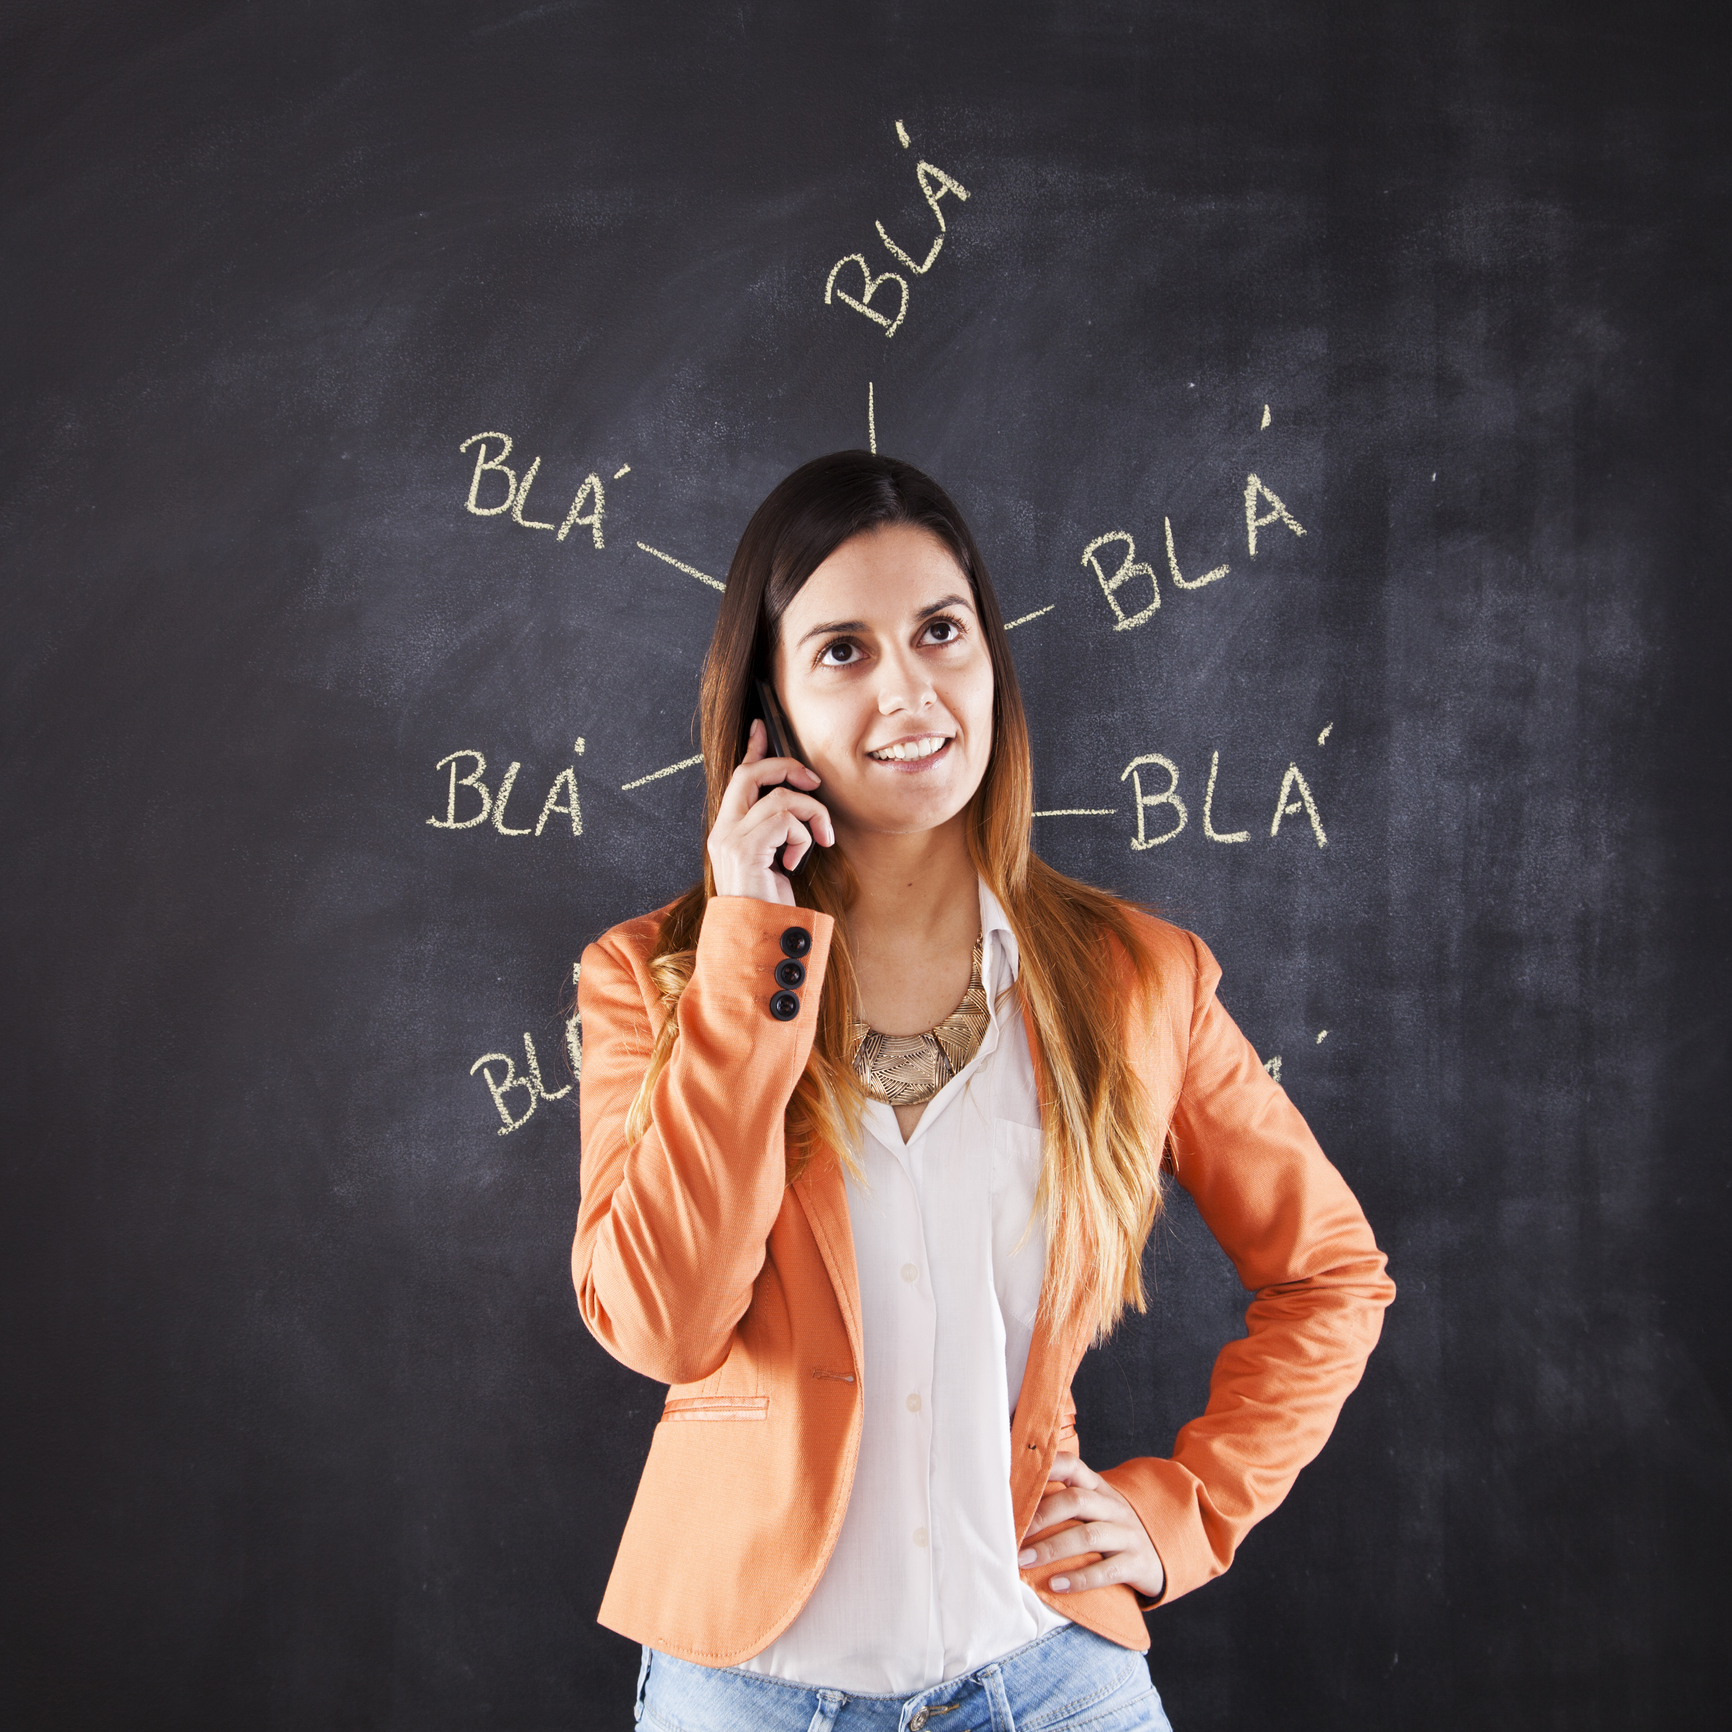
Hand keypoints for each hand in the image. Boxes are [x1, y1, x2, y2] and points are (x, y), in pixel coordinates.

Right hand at [705, 719, 834, 906]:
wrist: (758, 938)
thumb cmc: (769, 906)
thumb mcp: (774, 862)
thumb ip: (777, 834)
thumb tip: (797, 808)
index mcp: (727, 831)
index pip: (737, 778)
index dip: (752, 749)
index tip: (762, 727)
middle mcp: (722, 831)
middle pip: (750, 773)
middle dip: (786, 767)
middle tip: (813, 782)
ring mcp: (731, 839)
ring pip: (780, 796)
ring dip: (811, 814)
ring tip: (818, 840)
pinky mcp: (746, 849)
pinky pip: (786, 819)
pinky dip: (803, 835)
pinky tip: (798, 861)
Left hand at [1017, 1453, 1165, 1600]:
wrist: (1159, 1558)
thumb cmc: (1111, 1532)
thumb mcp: (1094, 1510)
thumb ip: (1063, 1503)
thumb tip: (1014, 1504)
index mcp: (1098, 1489)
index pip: (1073, 1466)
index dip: (1048, 1468)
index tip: (1018, 1480)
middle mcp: (1113, 1507)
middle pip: (1077, 1500)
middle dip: (1043, 1515)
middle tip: (1014, 1533)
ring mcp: (1128, 1535)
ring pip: (1089, 1536)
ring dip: (1053, 1549)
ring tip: (1024, 1562)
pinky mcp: (1137, 1564)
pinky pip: (1107, 1571)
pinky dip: (1079, 1579)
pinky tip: (1056, 1585)